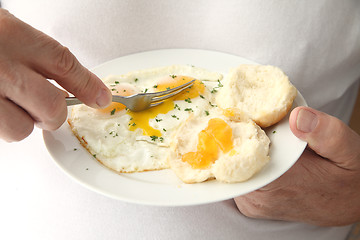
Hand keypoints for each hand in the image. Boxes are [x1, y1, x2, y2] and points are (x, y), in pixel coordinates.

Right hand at [0, 9, 111, 141]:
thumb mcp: (9, 30)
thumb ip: (41, 56)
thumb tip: (80, 85)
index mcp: (13, 37)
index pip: (64, 64)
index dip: (87, 86)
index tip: (101, 99)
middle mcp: (0, 67)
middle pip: (51, 108)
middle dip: (53, 114)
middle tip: (45, 107)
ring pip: (21, 129)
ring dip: (20, 122)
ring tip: (5, 102)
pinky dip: (1, 124)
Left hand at [235, 106, 359, 225]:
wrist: (351, 201)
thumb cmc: (348, 175)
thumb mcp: (347, 149)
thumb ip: (325, 132)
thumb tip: (296, 116)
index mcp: (279, 183)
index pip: (235, 157)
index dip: (228, 131)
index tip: (228, 111)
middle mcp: (259, 198)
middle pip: (225, 163)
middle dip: (226, 138)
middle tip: (227, 113)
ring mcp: (253, 203)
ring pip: (226, 172)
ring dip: (228, 150)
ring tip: (235, 126)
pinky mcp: (251, 203)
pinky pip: (233, 179)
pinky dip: (233, 162)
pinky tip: (242, 145)